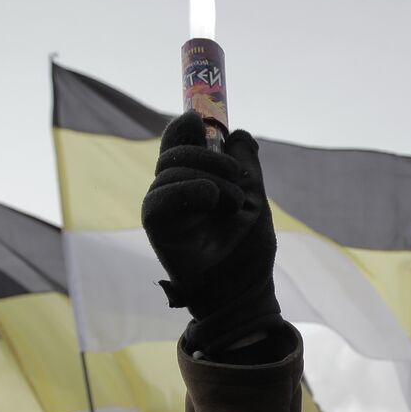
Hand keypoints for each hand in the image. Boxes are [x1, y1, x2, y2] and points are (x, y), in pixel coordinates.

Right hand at [141, 111, 281, 352]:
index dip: (186, 125)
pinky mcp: (157, 227)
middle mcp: (173, 192)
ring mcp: (163, 209)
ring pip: (171, 168)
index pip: (179, 141)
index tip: (200, 119)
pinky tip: (212, 200)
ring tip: (234, 205)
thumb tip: (238, 133)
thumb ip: (245, 165)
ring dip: (212, 177)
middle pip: (175, 149)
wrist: (245, 292)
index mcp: (194, 182)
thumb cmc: (249, 254)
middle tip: (239, 181)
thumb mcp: (254, 199)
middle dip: (212, 155)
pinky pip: (161, 195)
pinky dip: (191, 190)